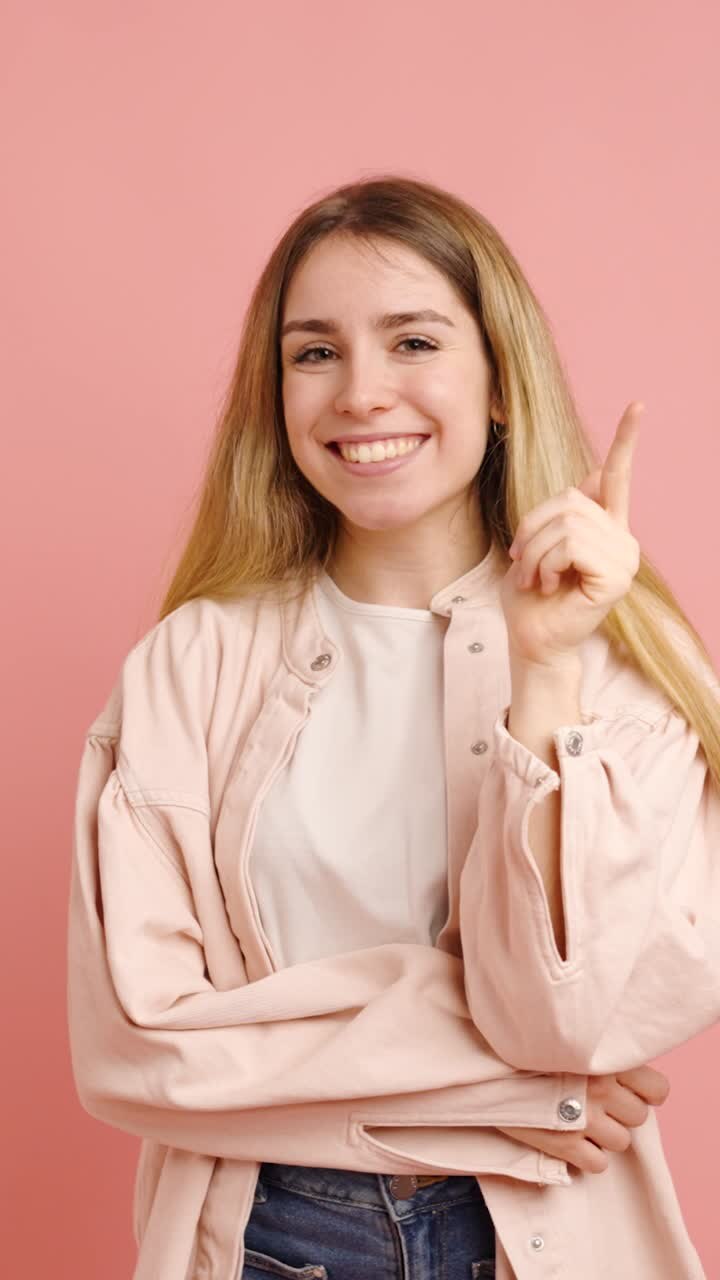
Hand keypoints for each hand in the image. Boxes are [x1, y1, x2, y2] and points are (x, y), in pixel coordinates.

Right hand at [496, 1064, 669, 1173]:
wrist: (485, 1065)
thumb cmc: (524, 1047)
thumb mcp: (566, 1037)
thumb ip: (597, 1050)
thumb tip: (619, 1067)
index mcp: (605, 1060)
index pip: (658, 1089)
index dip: (643, 1091)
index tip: (627, 1088)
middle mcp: (602, 1090)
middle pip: (639, 1116)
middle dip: (620, 1112)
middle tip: (595, 1102)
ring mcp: (585, 1120)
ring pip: (621, 1142)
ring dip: (604, 1135)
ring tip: (579, 1119)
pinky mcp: (566, 1146)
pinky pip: (598, 1164)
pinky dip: (587, 1156)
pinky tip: (570, 1139)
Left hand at [501, 402, 643, 666]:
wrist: (532, 640)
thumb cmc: (531, 597)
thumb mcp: (538, 544)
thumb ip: (563, 513)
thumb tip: (593, 473)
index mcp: (604, 527)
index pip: (617, 477)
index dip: (625, 441)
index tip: (638, 405)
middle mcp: (621, 539)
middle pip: (570, 501)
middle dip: (533, 530)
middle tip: (521, 562)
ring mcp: (623, 558)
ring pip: (567, 525)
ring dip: (535, 553)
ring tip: (534, 578)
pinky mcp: (616, 577)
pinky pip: (571, 547)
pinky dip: (547, 564)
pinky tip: (549, 585)